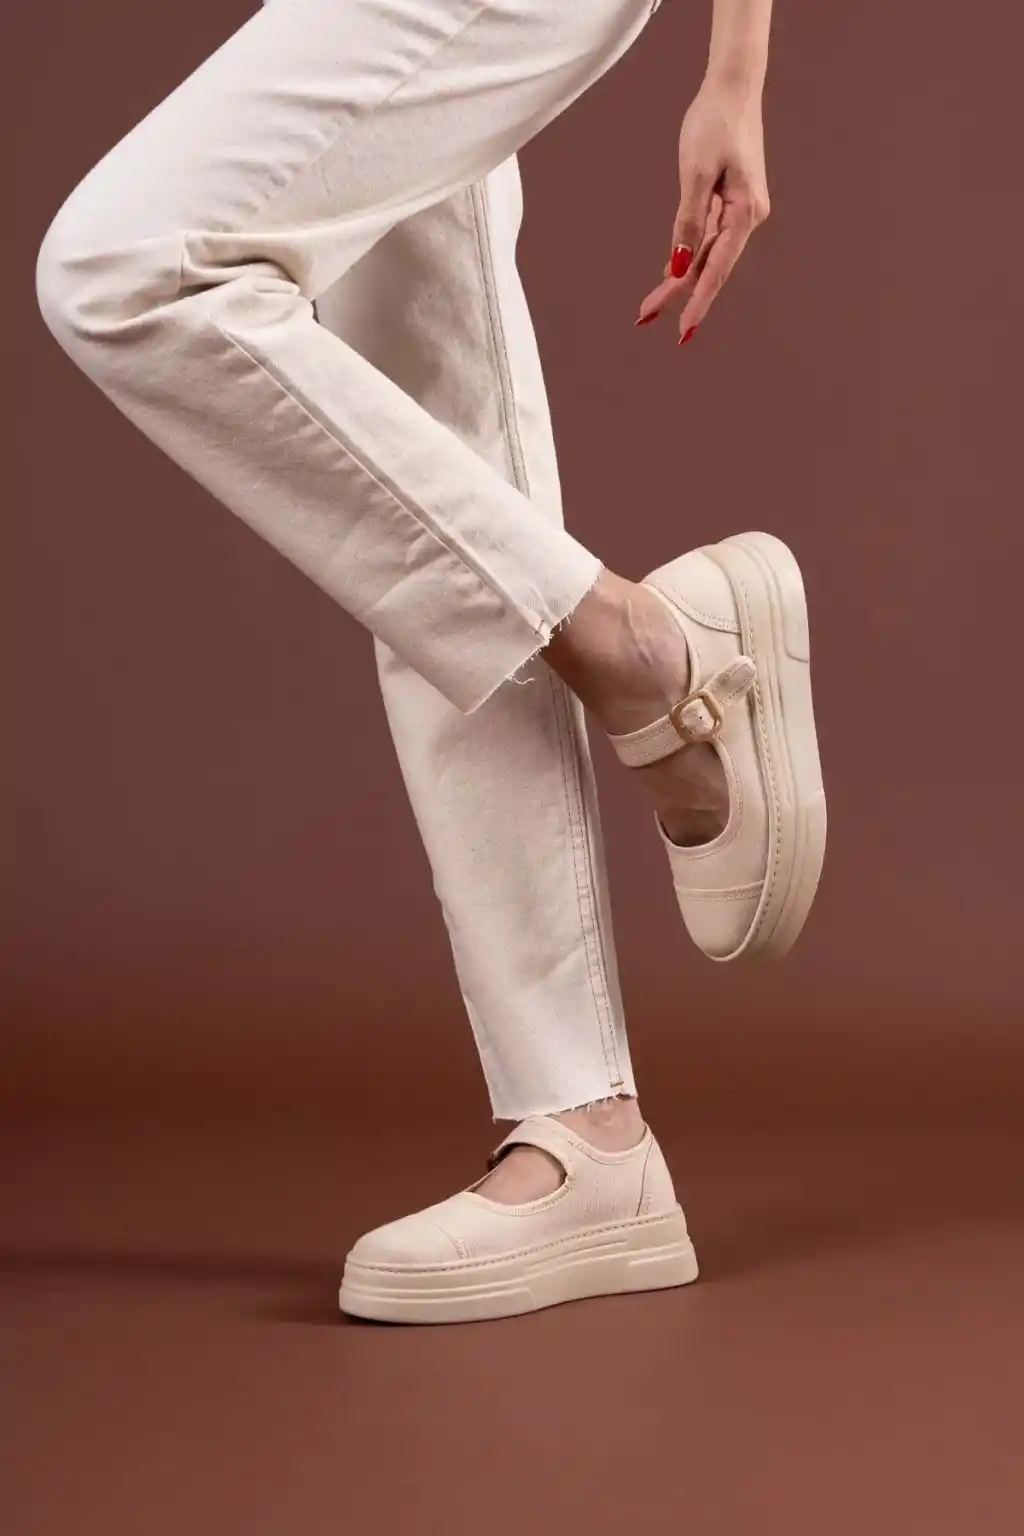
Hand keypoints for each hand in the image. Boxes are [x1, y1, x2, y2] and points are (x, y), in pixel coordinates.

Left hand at [635, 79, 769, 343]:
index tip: (683, 330)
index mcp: (746, 212)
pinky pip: (708, 237)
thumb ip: (689, 222)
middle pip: (711, 266)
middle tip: (644, 317)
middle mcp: (748, 217)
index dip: (698, 301)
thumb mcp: (697, 174)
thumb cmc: (715, 123)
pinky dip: (688, 255)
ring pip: (708, 254)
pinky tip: (671, 274)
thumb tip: (682, 265)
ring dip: (680, 278)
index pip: (717, 268)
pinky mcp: (732, 202)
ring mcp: (742, 211)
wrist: (733, 87)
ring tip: (650, 305)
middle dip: (679, 294)